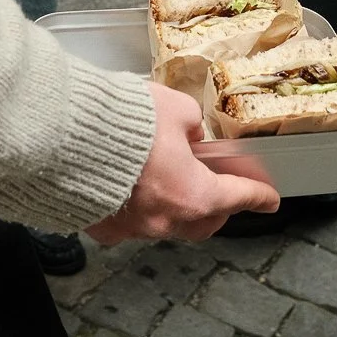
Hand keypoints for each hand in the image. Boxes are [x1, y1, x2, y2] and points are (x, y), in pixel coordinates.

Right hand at [88, 83, 280, 244]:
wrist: (66, 137)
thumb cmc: (125, 121)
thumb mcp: (177, 109)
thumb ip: (191, 125)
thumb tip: (189, 135)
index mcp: (194, 194)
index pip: (239, 197)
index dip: (259, 196)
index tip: (271, 201)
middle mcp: (166, 219)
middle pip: (206, 220)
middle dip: (220, 203)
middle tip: (222, 179)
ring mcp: (133, 228)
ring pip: (169, 223)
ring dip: (179, 202)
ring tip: (175, 178)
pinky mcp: (102, 226)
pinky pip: (132, 222)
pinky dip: (142, 207)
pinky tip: (136, 187)